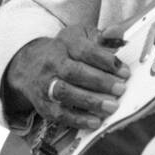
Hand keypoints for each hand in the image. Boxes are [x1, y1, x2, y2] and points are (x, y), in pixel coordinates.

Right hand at [4, 24, 129, 129]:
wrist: (30, 65)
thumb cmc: (67, 51)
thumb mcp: (83, 37)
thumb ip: (103, 37)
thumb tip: (117, 32)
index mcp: (65, 42)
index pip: (84, 50)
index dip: (105, 60)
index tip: (124, 71)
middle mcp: (52, 62)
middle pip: (73, 71)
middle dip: (99, 81)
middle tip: (121, 89)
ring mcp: (45, 83)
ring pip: (64, 92)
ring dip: (89, 101)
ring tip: (111, 106)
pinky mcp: (43, 104)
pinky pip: (58, 113)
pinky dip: (78, 119)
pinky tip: (96, 122)